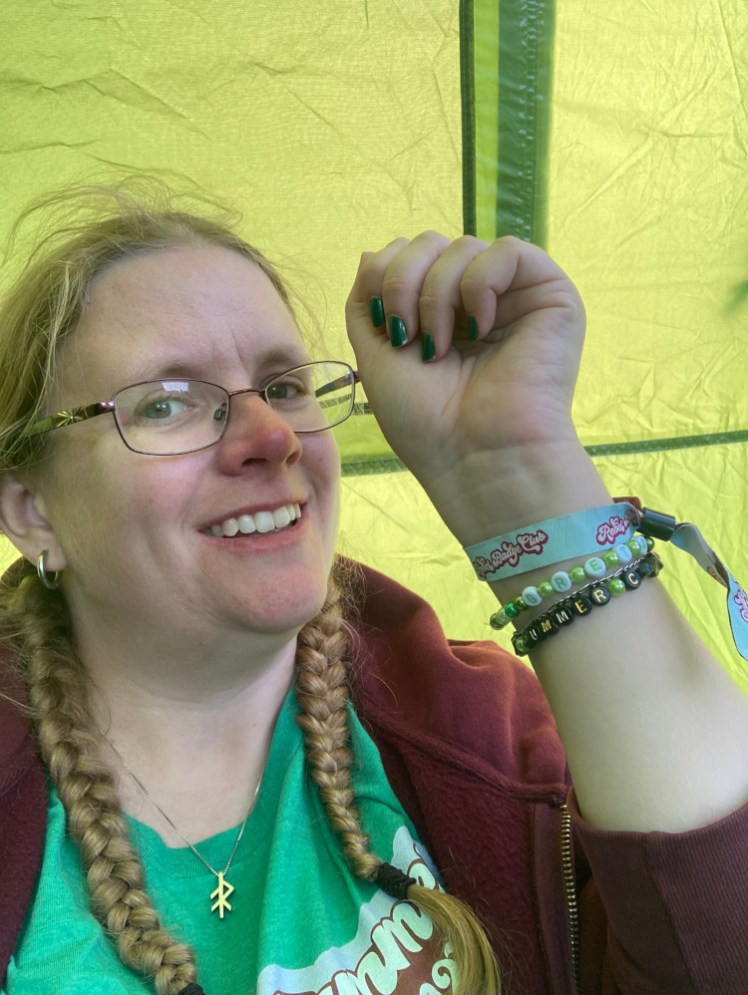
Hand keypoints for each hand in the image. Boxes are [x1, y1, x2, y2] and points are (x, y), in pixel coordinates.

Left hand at [345, 232, 591, 537]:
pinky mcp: (552, 295)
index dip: (384, 278)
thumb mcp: (376, 355)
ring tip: (442, 347)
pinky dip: (479, 284)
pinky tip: (481, 327)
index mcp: (440, 312)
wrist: (476, 459)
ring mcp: (515, 296)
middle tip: (409, 337)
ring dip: (437, 295)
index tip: (388, 331)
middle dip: (404, 283)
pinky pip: (508, 251)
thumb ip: (367, 301)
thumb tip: (373, 250)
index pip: (405, 255)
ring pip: (463, 245)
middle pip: (429, 243)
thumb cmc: (427, 422)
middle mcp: (477, 300)